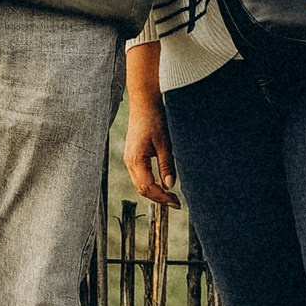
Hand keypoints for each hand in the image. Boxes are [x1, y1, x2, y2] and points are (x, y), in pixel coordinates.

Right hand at [123, 43, 178, 207]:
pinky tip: (162, 184)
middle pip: (142, 189)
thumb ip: (166, 165)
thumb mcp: (165, 143)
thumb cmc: (155, 119)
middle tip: (176, 203)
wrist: (144, 103)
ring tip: (171, 197)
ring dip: (154, 192)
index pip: (147, 187)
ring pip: (140, 184)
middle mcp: (129, 162)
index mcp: (136, 160)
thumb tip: (170, 186)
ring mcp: (130, 159)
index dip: (161, 197)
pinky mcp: (133, 156)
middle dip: (158, 198)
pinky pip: (140, 176)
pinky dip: (150, 183)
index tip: (176, 202)